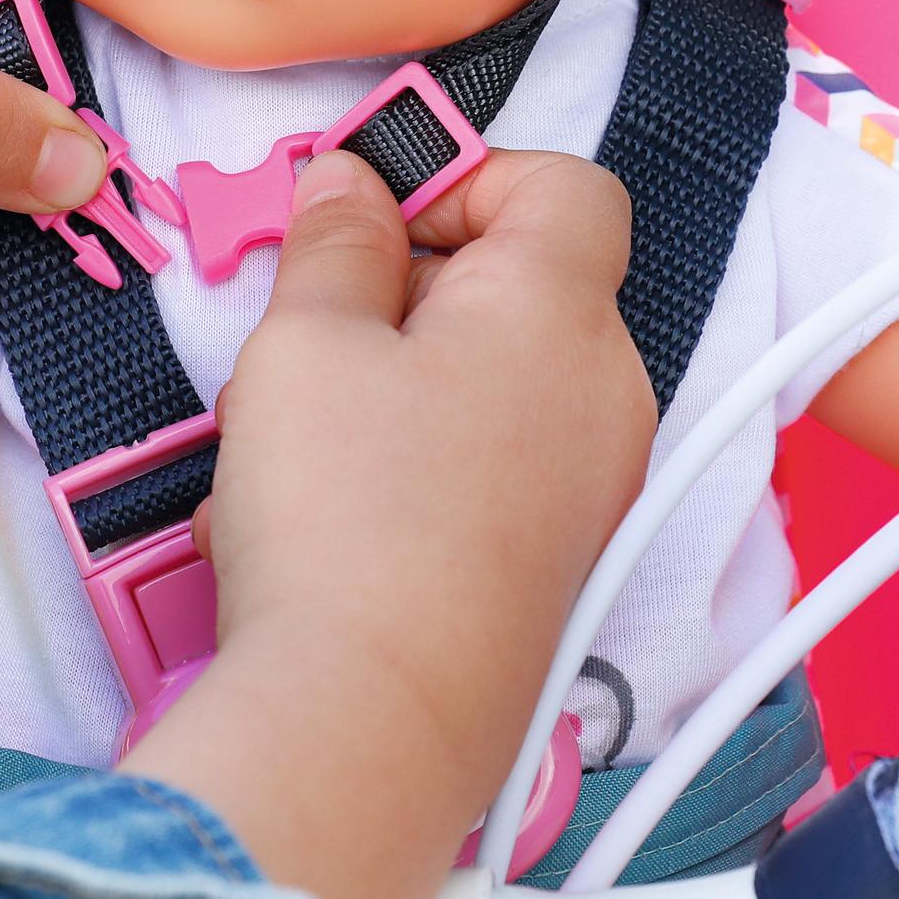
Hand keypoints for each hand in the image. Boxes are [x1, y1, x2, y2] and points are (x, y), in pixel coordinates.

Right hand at [127, 147, 650, 898]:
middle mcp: (605, 393)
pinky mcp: (555, 563)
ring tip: (293, 439)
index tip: (372, 215)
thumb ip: (334, 241)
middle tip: (310, 328)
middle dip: (406, 292)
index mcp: (560, 311)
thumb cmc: (346, 519)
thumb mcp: (304, 338)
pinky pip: (485, 472)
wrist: (374, 721)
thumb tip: (352, 184)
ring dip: (391, 387)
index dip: (466, 177)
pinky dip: (407, 470)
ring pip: (490, 385)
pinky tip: (315, 519)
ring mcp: (591, 486)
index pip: (564, 185)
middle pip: (520, 288)